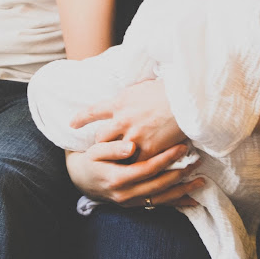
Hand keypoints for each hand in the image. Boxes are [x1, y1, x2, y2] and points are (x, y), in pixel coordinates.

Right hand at [65, 141, 203, 206]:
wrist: (80, 179)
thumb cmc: (90, 159)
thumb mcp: (96, 150)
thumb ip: (113, 148)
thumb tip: (132, 146)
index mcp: (117, 178)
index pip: (148, 168)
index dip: (166, 158)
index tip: (182, 147)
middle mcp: (125, 194)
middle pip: (158, 185)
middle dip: (180, 173)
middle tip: (197, 160)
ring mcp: (130, 202)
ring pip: (161, 198)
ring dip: (182, 190)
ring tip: (201, 180)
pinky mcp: (135, 205)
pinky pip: (158, 205)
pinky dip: (176, 203)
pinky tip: (192, 200)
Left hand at [71, 79, 186, 160]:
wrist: (187, 99)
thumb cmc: (169, 88)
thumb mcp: (142, 87)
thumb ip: (130, 96)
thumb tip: (126, 98)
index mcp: (120, 102)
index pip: (93, 111)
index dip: (81, 118)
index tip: (72, 123)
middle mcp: (122, 120)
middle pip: (101, 136)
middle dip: (100, 143)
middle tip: (101, 148)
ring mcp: (134, 137)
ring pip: (116, 153)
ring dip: (117, 158)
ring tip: (117, 163)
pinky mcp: (148, 150)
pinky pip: (136, 163)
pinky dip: (137, 167)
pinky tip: (138, 172)